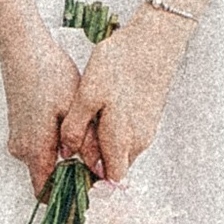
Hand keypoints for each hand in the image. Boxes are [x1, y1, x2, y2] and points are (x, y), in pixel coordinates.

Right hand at [0, 17, 90, 197]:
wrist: (24, 50)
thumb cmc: (49, 75)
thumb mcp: (75, 109)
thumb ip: (86, 143)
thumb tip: (99, 170)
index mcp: (35, 149)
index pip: (46, 193)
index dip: (68, 196)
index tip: (90, 191)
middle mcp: (22, 149)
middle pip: (47, 177)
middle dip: (71, 174)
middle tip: (98, 162)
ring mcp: (18, 137)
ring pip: (45, 160)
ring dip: (65, 156)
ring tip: (89, 139)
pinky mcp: (19, 126)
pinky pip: (39, 146)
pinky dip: (56, 143)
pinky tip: (73, 125)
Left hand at [74, 5, 193, 185]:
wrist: (157, 37)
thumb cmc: (122, 62)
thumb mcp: (88, 93)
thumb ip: (76, 128)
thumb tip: (67, 153)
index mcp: (122, 140)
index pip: (110, 182)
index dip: (91, 185)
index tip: (69, 179)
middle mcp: (138, 141)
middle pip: (113, 167)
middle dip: (91, 164)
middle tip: (67, 149)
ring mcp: (146, 129)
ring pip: (119, 150)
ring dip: (100, 146)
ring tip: (80, 127)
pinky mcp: (148, 116)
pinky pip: (126, 136)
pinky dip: (111, 132)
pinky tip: (98, 112)